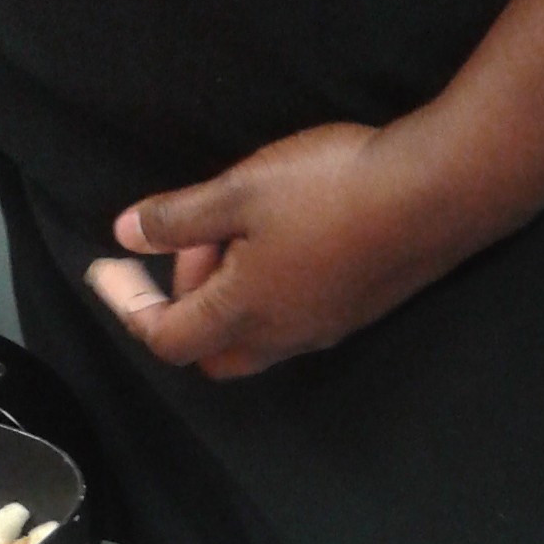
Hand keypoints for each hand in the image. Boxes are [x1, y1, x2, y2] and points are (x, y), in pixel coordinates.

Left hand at [83, 121, 444, 380]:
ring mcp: (324, 329)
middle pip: (211, 354)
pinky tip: (280, 241)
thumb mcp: (241, 189)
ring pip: (254, 340)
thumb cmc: (332, 189)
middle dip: (181, 313)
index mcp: (244, 311)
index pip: (166, 337)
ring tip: (233, 231)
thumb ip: (178, 218)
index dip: (127, 305)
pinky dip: (265, 295)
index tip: (106, 268)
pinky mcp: (356, 312)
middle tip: (183, 249)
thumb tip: (126, 235)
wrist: (438, 194)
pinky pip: (291, 323)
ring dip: (227, 299)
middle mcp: (283, 336)